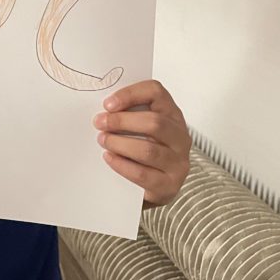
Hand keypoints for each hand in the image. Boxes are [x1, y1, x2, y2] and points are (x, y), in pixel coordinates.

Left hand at [94, 80, 189, 207]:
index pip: (156, 93)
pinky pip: (143, 174)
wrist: (155, 186)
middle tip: (99, 123)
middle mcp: (180, 137)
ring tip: (103, 140)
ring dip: (119, 143)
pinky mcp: (169, 184)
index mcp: (172, 115)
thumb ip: (127, 114)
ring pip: (149, 150)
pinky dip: (122, 165)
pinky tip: (109, 158)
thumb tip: (102, 110)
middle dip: (121, 121)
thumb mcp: (140, 127)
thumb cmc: (145, 149)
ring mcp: (178, 162)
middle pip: (155, 122)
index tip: (107, 104)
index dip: (130, 94)